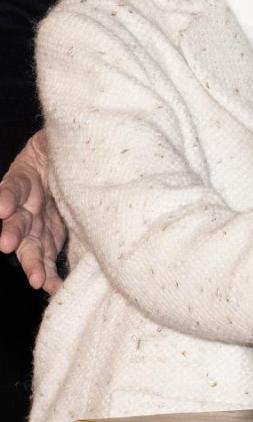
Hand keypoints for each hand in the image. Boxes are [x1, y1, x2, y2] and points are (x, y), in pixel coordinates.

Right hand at [0, 130, 65, 292]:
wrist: (74, 158)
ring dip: (32, 262)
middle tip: (7, 244)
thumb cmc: (64, 146)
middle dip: (11, 233)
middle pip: (16, 220)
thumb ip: (54, 142)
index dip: (7, 195)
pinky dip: (49, 273)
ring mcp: (37, 223)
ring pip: (29, 244)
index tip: (4, 206)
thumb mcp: (55, 139)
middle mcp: (26, 203)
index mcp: (25, 176)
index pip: (13, 186)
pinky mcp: (51, 237)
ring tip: (36, 279)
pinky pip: (47, 257)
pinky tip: (51, 286)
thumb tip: (77, 134)